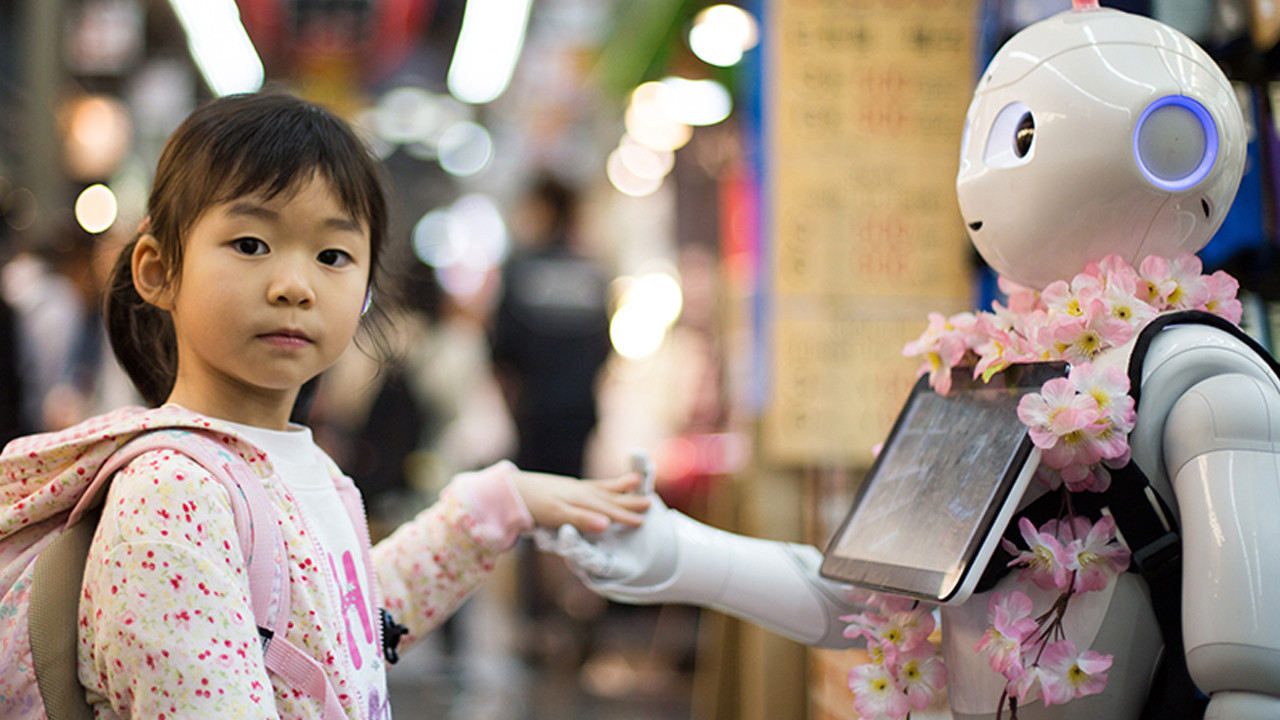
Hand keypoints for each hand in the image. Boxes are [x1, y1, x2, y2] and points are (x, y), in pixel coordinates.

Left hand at [512, 470, 650, 533]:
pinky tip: (617, 481)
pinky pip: (597, 484)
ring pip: (606, 489)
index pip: (608, 511)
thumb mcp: (557, 516)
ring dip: (623, 489)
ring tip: (639, 484)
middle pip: (611, 499)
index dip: (625, 516)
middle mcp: (583, 493)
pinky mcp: (572, 486)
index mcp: (582, 502)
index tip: (642, 521)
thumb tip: (606, 524)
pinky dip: (610, 482)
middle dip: (629, 503)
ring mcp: (578, 488)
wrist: (515, 490)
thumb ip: (582, 520)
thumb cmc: (535, 506)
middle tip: (649, 505)